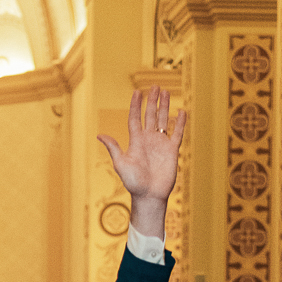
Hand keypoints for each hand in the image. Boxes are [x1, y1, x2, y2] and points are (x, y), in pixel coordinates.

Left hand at [97, 86, 186, 236]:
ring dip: (164, 107)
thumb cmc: (133, 182)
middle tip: (155, 86)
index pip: (135, 118)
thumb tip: (100, 135)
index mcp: (135, 141)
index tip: (137, 91)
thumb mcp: (121, 163)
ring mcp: (160, 144)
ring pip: (163, 120)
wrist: (149, 195)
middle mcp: (148, 139)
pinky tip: (181, 112)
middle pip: (150, 115)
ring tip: (166, 92)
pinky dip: (180, 123)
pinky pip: (176, 134)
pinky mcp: (172, 151)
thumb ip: (113, 148)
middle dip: (152, 101)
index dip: (136, 105)